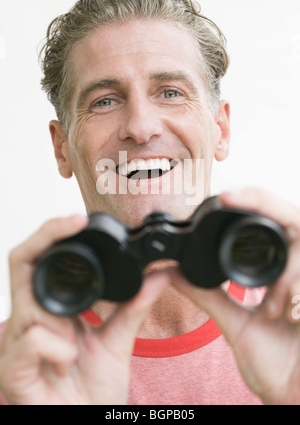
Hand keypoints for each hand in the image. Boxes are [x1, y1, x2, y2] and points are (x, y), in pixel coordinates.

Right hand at [0, 215, 171, 404]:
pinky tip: (69, 360)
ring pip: (27, 304)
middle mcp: (27, 322)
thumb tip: (161, 274)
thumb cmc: (91, 391)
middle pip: (19, 264)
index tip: (79, 217)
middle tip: (72, 225)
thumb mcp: (117, 340)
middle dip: (46, 241)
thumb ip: (134, 306)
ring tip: (76, 343)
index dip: (51, 233)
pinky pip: (32, 340)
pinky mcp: (13, 371)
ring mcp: (16, 346)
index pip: (36, 259)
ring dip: (60, 316)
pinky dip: (58, 345)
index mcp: (48, 310)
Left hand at [172, 187, 299, 404]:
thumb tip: (174, 271)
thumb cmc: (276, 363)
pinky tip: (288, 317)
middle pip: (294, 218)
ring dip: (287, 272)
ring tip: (272, 310)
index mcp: (283, 269)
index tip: (225, 196)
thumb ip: (208, 295)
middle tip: (235, 200)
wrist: (296, 398)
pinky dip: (296, 291)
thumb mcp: (236, 324)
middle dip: (266, 205)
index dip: (255, 200)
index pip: (273, 221)